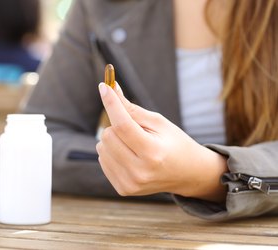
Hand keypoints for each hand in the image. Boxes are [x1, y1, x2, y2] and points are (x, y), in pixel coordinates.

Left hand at [96, 82, 226, 201]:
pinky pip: (102, 160)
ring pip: (102, 147)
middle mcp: (140, 171)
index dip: (111, 104)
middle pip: (108, 136)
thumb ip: (132, 109)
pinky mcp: (123, 189)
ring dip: (113, 139)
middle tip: (133, 128)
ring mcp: (130, 183)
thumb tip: (110, 89)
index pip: (123, 126)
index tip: (104, 87)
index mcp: (153, 153)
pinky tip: (128, 156)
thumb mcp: (158, 123)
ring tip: (133, 144)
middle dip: (116, 125)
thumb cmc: (174, 143)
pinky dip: (111, 152)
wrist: (187, 175)